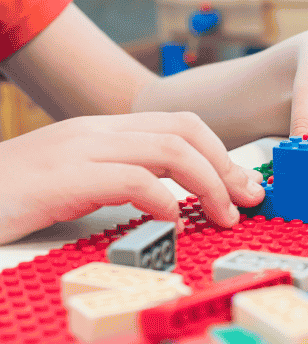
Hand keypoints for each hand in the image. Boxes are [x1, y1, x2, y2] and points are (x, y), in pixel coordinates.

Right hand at [0, 112, 263, 243]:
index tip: (242, 184)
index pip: (180, 123)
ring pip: (170, 148)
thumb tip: (172, 196)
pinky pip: (132, 179)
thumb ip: (122, 176)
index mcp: (104, 130)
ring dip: (210, 183)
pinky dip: (163, 199)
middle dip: (227, 163)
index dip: (221, 151)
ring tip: (224, 214)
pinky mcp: (63, 178)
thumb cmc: (14, 195)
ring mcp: (80, 149)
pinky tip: (172, 219)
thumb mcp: (78, 178)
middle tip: (248, 198)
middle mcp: (97, 131)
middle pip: (185, 129)